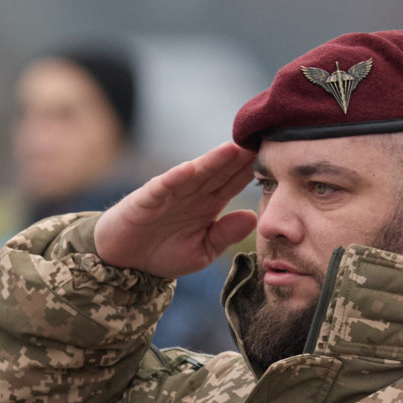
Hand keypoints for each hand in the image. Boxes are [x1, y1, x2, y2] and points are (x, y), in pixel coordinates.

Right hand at [92, 142, 260, 278]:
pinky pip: (162, 186)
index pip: (236, 182)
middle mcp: (193, 192)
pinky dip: (174, 178)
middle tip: (265, 139)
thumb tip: (253, 217)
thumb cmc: (162, 253)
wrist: (123, 262)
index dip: (254, 170)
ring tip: (234, 148)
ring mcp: (170, 192)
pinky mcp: (147, 199)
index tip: (279, 158)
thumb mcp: (202, 252)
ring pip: (196, 173)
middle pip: (221, 171)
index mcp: (209, 203)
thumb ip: (225, 235)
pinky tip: (190, 169)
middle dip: (240, 157)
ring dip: (213, 161)